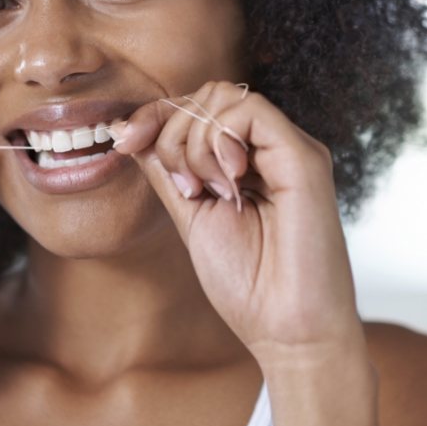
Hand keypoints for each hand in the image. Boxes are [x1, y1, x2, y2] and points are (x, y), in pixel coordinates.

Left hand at [115, 80, 363, 369]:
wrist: (285, 332)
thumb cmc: (245, 282)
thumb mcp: (189, 212)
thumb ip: (166, 168)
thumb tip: (130, 131)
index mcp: (246, 157)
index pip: (196, 106)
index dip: (154, 115)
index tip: (122, 140)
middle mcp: (270, 146)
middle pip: (207, 94)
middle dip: (172, 132)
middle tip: (183, 186)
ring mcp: (289, 148)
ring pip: (223, 96)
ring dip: (193, 142)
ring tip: (207, 191)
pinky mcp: (304, 157)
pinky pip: (249, 111)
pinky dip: (219, 141)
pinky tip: (227, 181)